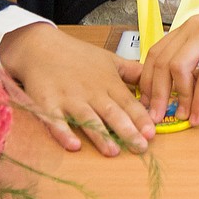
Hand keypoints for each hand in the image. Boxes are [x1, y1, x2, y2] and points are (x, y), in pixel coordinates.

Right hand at [0, 23, 156, 155]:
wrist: (43, 47)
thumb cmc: (79, 56)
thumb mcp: (109, 59)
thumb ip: (132, 71)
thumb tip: (155, 80)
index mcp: (108, 83)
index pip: (128, 102)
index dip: (140, 118)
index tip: (152, 133)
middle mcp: (91, 92)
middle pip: (111, 113)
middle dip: (127, 131)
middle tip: (141, 147)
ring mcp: (69, 99)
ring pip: (87, 119)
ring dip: (100, 135)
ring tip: (113, 151)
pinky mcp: (47, 104)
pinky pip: (55, 121)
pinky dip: (64, 133)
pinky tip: (73, 146)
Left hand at [122, 5, 198, 126]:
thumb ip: (198, 70)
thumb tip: (180, 95)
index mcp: (188, 28)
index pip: (156, 53)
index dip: (147, 80)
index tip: (147, 104)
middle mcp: (194, 26)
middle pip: (161, 61)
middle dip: (155, 93)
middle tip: (155, 117)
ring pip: (177, 67)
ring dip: (176, 97)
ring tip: (179, 117)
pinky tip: (198, 115)